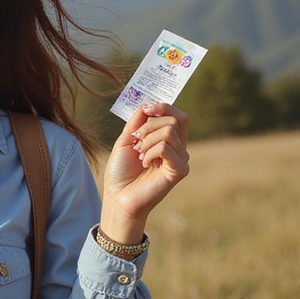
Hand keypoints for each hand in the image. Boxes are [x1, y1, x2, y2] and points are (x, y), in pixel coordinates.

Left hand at [100, 103, 189, 241]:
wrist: (118, 195)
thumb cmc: (122, 170)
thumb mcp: (127, 139)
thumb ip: (138, 120)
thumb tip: (147, 103)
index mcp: (168, 139)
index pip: (177, 115)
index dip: (163, 107)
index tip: (145, 110)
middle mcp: (178, 148)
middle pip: (174, 119)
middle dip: (149, 126)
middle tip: (136, 143)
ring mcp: (180, 159)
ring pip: (169, 132)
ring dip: (147, 140)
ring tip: (140, 155)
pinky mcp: (179, 170)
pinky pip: (166, 147)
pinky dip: (150, 152)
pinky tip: (144, 163)